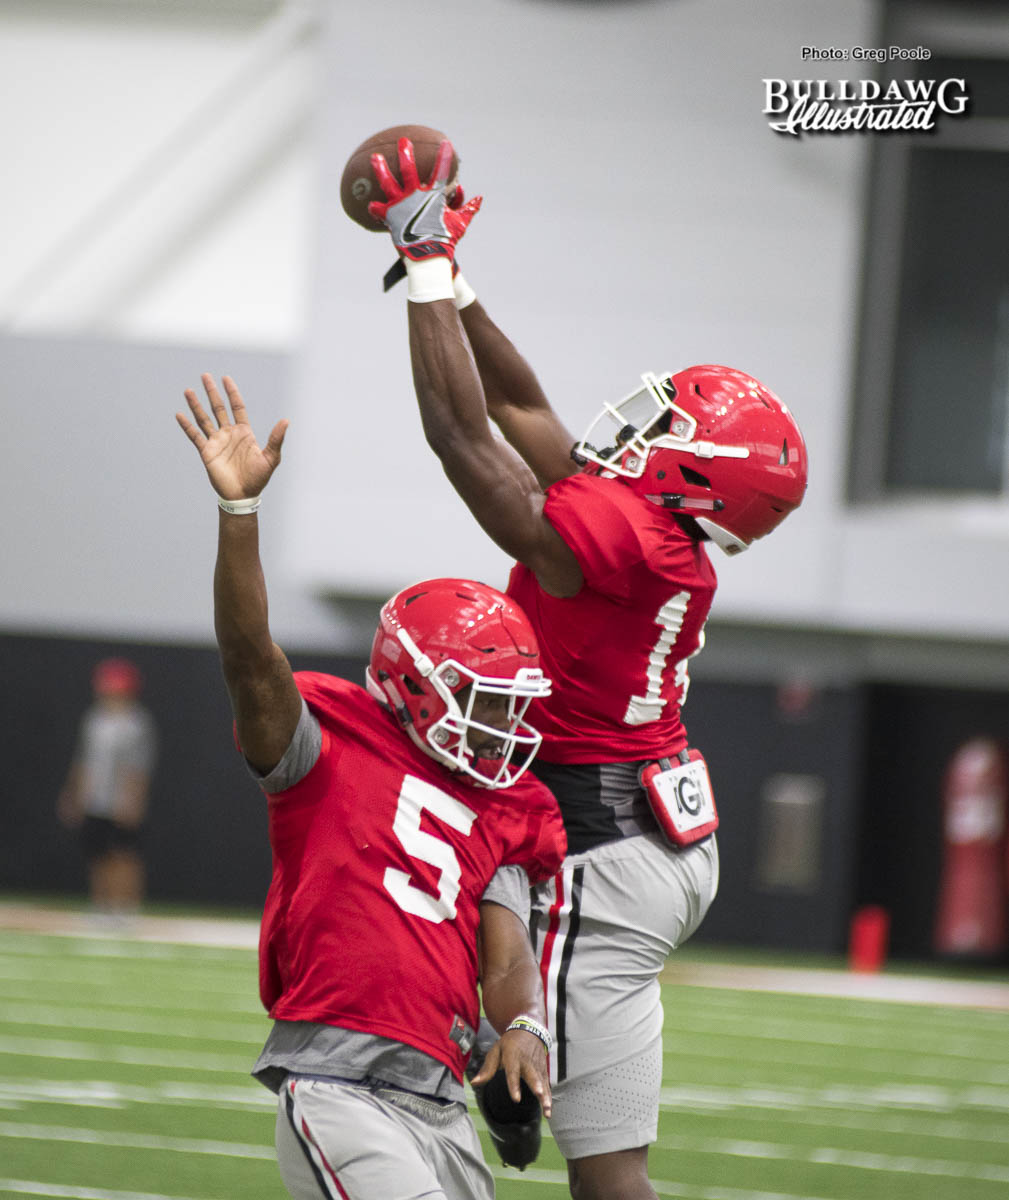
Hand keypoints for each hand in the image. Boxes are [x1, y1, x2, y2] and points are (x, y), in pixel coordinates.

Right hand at [176, 374, 287, 500]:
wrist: (242, 495)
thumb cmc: (258, 478)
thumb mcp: (271, 458)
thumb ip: (276, 439)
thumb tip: (286, 421)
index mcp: (244, 432)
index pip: (237, 407)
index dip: (232, 393)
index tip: (226, 378)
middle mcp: (229, 434)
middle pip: (218, 408)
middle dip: (212, 392)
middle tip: (205, 375)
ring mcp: (216, 442)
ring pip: (204, 419)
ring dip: (196, 405)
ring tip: (188, 391)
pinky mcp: (206, 452)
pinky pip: (194, 436)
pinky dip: (187, 425)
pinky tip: (179, 414)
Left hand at [368, 138, 481, 261]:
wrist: (428, 257)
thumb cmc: (446, 241)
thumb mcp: (460, 224)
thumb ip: (469, 209)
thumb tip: (480, 199)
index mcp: (433, 195)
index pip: (441, 171)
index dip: (444, 156)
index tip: (446, 143)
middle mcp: (415, 196)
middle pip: (408, 169)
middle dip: (405, 153)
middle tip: (403, 141)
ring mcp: (401, 205)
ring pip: (388, 182)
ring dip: (381, 169)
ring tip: (375, 157)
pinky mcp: (390, 217)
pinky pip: (379, 210)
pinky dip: (376, 208)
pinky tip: (371, 205)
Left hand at [470, 1027, 551, 1118]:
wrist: (528, 1029)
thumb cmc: (509, 1043)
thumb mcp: (495, 1051)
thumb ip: (487, 1069)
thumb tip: (474, 1083)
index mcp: (513, 1056)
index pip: (513, 1072)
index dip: (514, 1085)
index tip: (516, 1099)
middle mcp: (527, 1061)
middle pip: (532, 1075)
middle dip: (536, 1085)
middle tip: (539, 1094)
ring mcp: (537, 1066)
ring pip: (542, 1082)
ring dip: (545, 1096)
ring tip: (547, 1110)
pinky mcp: (544, 1070)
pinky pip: (546, 1085)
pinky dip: (549, 1097)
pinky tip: (549, 1111)